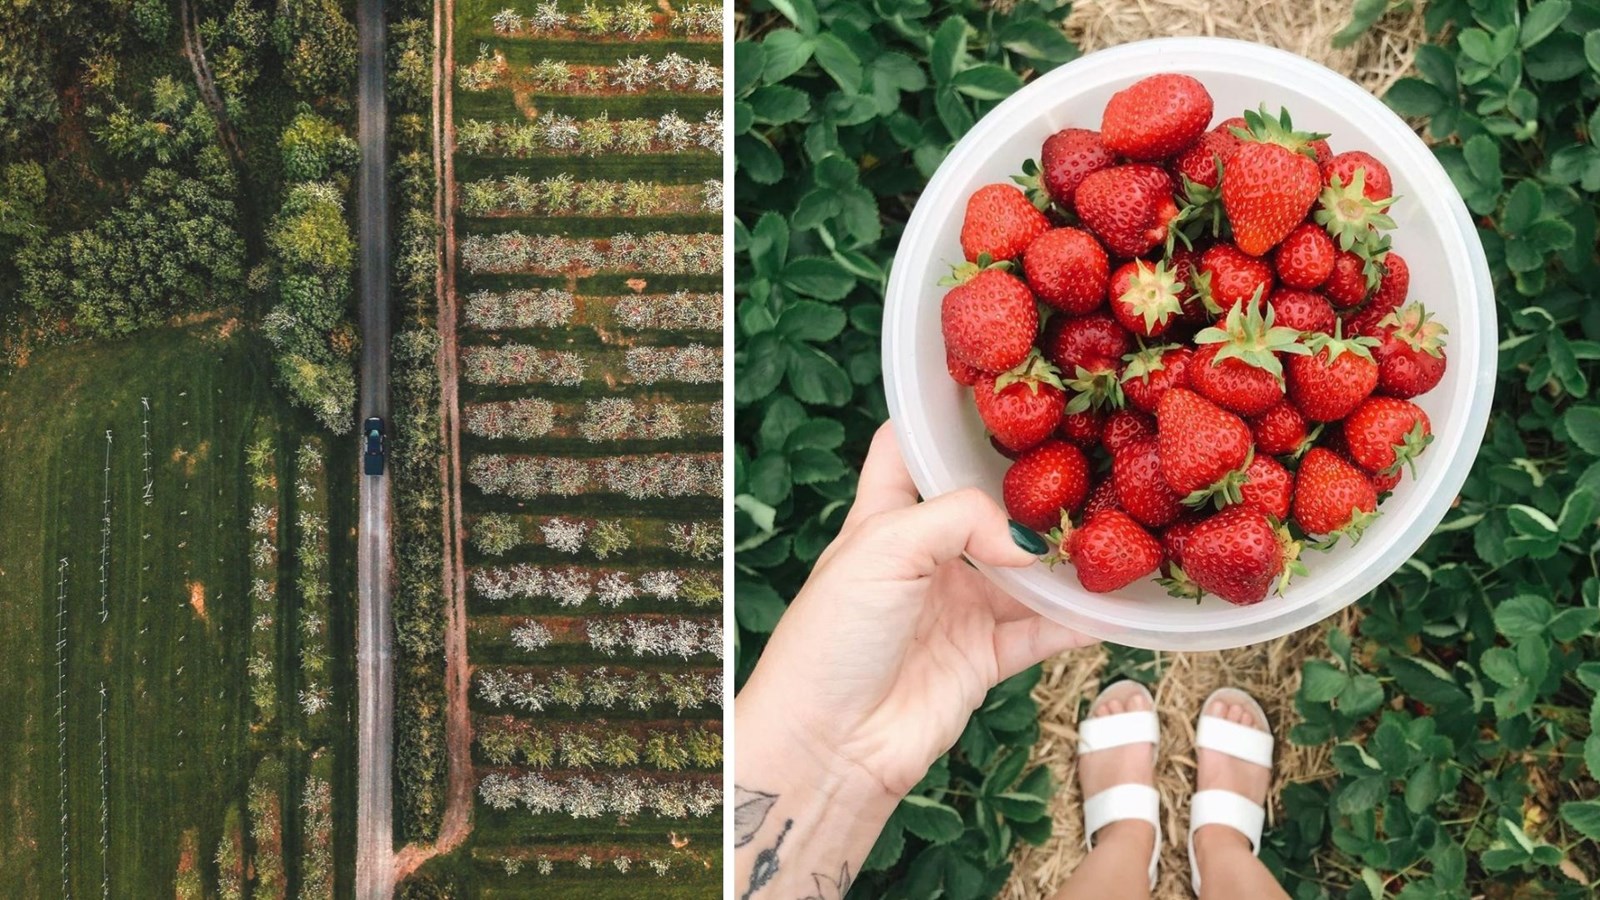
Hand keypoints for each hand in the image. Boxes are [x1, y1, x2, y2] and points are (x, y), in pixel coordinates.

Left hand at [738, 423, 1096, 803]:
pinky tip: (1117, 599)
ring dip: (1065, 554)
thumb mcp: (882, 548)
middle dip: (1030, 484)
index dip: (944, 420)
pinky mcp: (984, 657)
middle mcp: (925, 556)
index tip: (998, 388)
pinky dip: (1080, 618)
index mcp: (883, 517)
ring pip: (1025, 569)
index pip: (910, 450)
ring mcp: (957, 606)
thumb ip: (959, 519)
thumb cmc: (832, 637)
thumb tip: (1030, 539)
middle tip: (1087, 451)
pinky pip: (1045, 630)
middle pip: (985, 506)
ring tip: (1118, 521)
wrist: (829, 745)